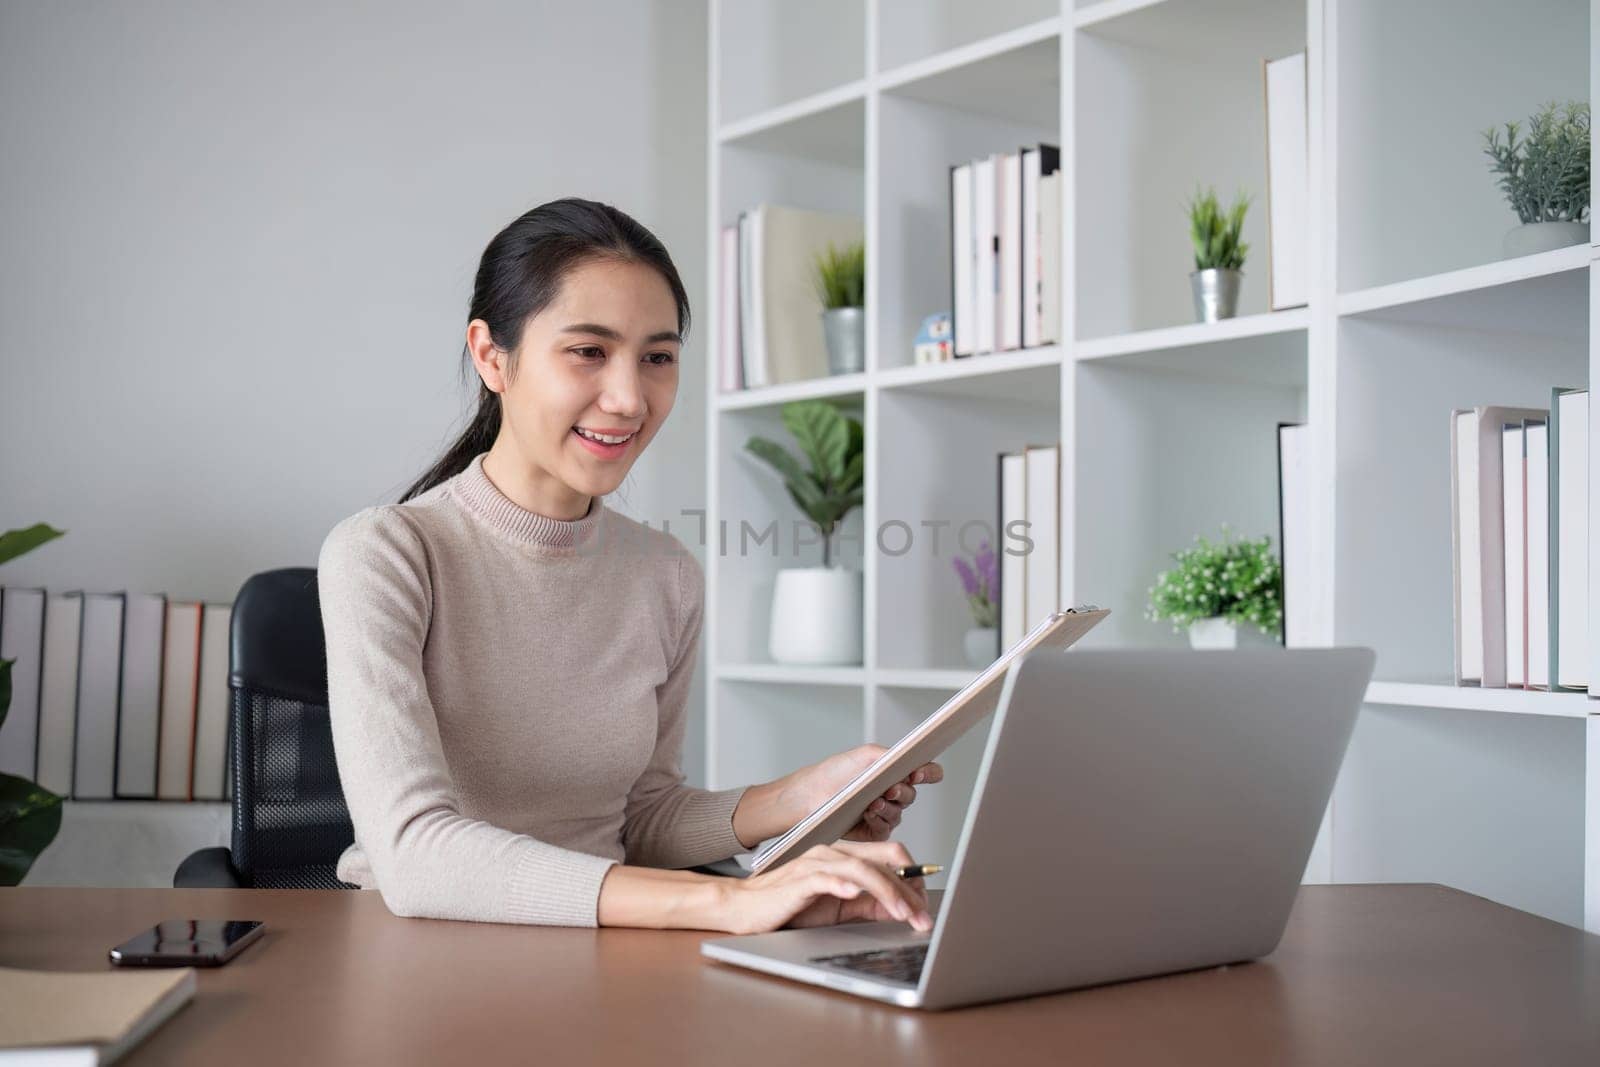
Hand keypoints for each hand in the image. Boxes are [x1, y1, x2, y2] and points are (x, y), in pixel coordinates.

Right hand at [720, 840, 932, 934]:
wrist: (745, 906)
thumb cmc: (791, 906)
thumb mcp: (839, 908)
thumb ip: (868, 904)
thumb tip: (901, 909)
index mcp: (845, 856)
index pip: (890, 856)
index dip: (914, 879)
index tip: (925, 906)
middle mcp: (834, 853)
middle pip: (883, 861)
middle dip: (909, 890)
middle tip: (923, 917)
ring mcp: (816, 863)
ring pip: (861, 869)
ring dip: (887, 891)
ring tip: (903, 912)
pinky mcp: (798, 879)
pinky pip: (824, 877)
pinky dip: (842, 884)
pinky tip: (854, 893)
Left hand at [779, 744, 942, 842]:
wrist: (809, 796)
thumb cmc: (833, 774)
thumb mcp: (866, 756)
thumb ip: (892, 755)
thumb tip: (914, 762)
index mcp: (892, 773)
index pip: (924, 773)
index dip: (928, 773)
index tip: (918, 773)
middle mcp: (890, 794)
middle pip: (912, 795)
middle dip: (902, 791)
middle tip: (890, 788)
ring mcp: (883, 814)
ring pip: (899, 813)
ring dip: (888, 807)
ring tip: (872, 802)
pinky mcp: (873, 832)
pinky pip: (887, 829)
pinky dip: (879, 821)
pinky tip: (868, 815)